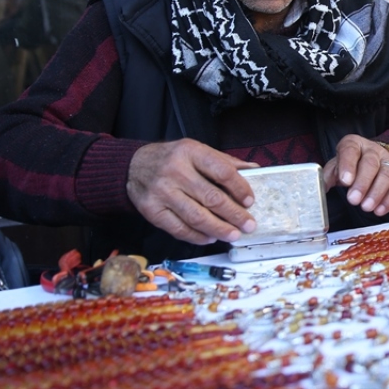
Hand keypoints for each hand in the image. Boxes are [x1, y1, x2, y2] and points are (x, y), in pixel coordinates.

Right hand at [127, 139, 258, 245]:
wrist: (133, 166)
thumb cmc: (172, 159)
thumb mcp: (197, 151)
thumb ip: (224, 162)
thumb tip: (255, 170)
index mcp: (190, 152)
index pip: (222, 172)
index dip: (239, 188)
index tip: (250, 201)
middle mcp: (175, 171)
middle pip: (211, 198)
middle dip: (234, 215)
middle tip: (248, 225)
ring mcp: (161, 192)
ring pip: (196, 217)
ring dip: (219, 229)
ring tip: (233, 235)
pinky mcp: (152, 210)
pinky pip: (178, 229)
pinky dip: (197, 236)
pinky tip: (210, 237)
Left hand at [322, 134, 388, 216]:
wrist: (375, 161)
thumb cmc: (351, 166)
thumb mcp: (336, 167)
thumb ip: (328, 177)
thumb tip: (319, 189)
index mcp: (354, 144)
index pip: (350, 151)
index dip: (348, 165)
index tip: (345, 181)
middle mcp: (373, 150)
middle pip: (370, 164)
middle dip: (362, 183)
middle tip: (353, 200)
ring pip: (386, 175)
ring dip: (376, 193)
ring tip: (366, 207)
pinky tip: (379, 210)